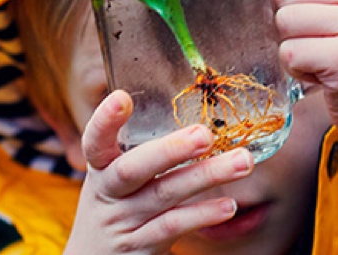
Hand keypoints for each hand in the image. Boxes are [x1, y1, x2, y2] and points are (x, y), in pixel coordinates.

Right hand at [64, 90, 253, 254]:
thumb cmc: (116, 205)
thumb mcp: (116, 177)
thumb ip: (145, 150)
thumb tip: (196, 110)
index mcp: (100, 167)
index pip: (95, 141)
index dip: (105, 121)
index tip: (122, 98)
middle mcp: (107, 193)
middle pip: (133, 169)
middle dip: (170, 150)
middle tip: (205, 134)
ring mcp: (123, 222)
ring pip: (164, 195)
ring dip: (206, 176)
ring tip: (242, 161)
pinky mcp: (140, 247)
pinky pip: (173, 227)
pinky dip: (202, 214)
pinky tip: (228, 205)